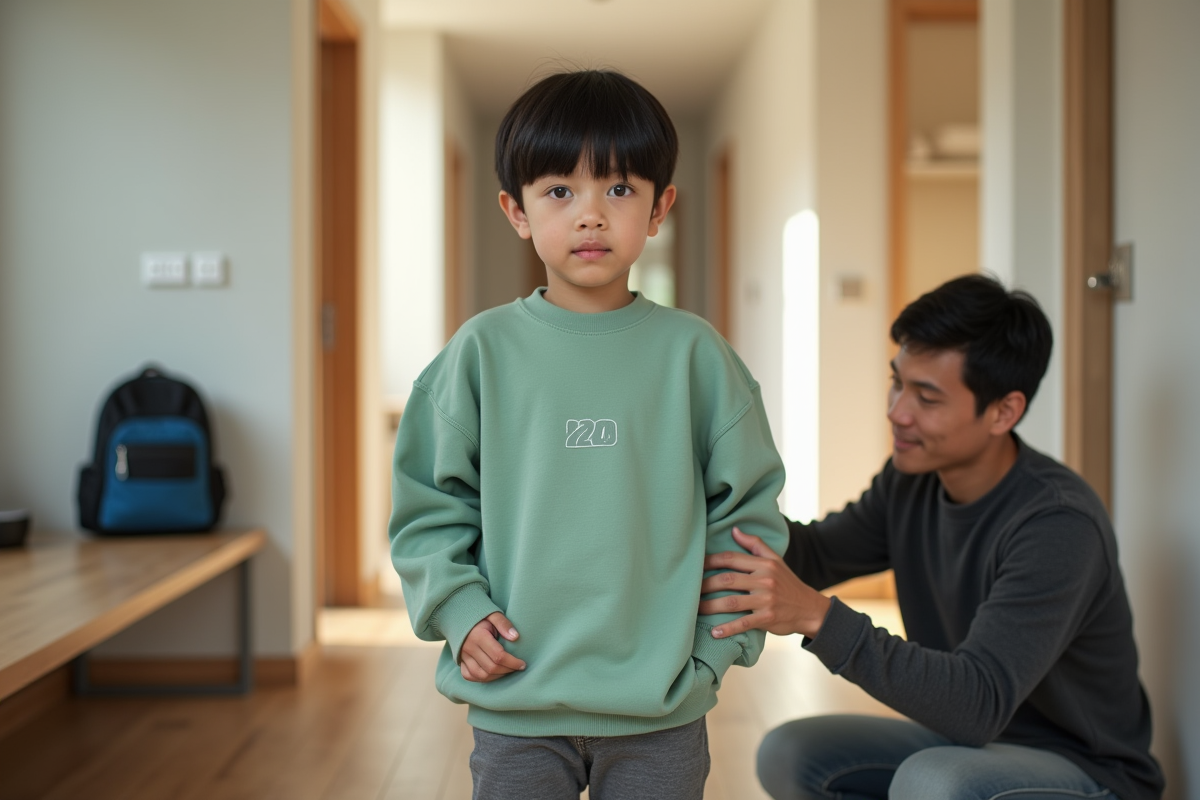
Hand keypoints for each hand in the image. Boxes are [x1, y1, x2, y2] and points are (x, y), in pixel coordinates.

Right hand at [459, 611, 525, 681]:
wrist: (459, 616)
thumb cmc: (480, 616)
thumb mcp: (492, 614)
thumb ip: (503, 624)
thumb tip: (516, 637)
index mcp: (478, 636)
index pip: (498, 656)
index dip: (513, 663)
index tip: (523, 664)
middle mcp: (469, 648)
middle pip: (491, 668)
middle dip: (507, 670)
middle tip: (518, 667)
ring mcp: (462, 656)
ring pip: (481, 675)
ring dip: (497, 676)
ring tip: (507, 671)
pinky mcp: (460, 661)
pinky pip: (470, 676)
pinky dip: (482, 678)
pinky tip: (493, 674)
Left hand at [699, 527, 831, 638]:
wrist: (809, 608)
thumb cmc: (788, 583)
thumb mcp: (775, 560)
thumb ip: (755, 544)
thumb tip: (734, 530)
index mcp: (763, 564)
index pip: (731, 558)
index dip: (710, 561)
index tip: (694, 565)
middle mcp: (764, 580)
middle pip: (727, 580)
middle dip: (705, 585)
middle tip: (689, 590)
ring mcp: (766, 600)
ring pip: (731, 602)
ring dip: (710, 606)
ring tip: (695, 609)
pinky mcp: (767, 618)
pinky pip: (743, 623)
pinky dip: (728, 628)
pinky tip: (714, 632)